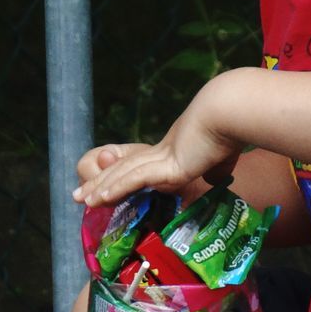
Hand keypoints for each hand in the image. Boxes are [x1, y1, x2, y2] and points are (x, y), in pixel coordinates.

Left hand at [73, 74, 241, 206]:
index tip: (108, 187)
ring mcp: (164, 157)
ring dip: (100, 188)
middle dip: (101, 182)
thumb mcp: (223, 157)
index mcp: (175, 149)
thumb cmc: (231, 131)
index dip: (122, 176)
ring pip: (124, 175)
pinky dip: (116, 188)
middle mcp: (164, 150)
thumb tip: (218, 179)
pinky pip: (135, 179)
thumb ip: (217, 170)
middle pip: (125, 169)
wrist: (230, 112)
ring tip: (80, 199)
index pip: (141, 165)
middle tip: (79, 194)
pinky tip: (100, 198)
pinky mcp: (169, 165)